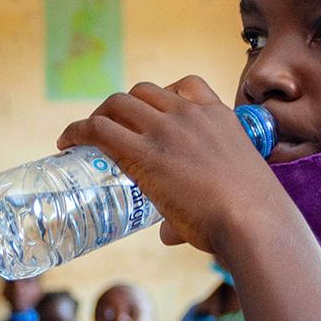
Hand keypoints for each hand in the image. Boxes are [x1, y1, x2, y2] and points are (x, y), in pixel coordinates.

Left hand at [58, 77, 296, 253]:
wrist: (253, 221)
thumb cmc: (252, 216)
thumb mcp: (235, 192)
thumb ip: (199, 206)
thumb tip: (168, 235)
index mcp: (219, 116)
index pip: (187, 84)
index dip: (161, 96)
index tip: (150, 113)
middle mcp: (190, 114)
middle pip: (143, 90)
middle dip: (122, 106)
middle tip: (109, 129)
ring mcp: (166, 131)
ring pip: (118, 103)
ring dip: (99, 115)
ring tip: (85, 136)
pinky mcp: (144, 154)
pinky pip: (99, 129)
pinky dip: (78, 131)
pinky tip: (67, 142)